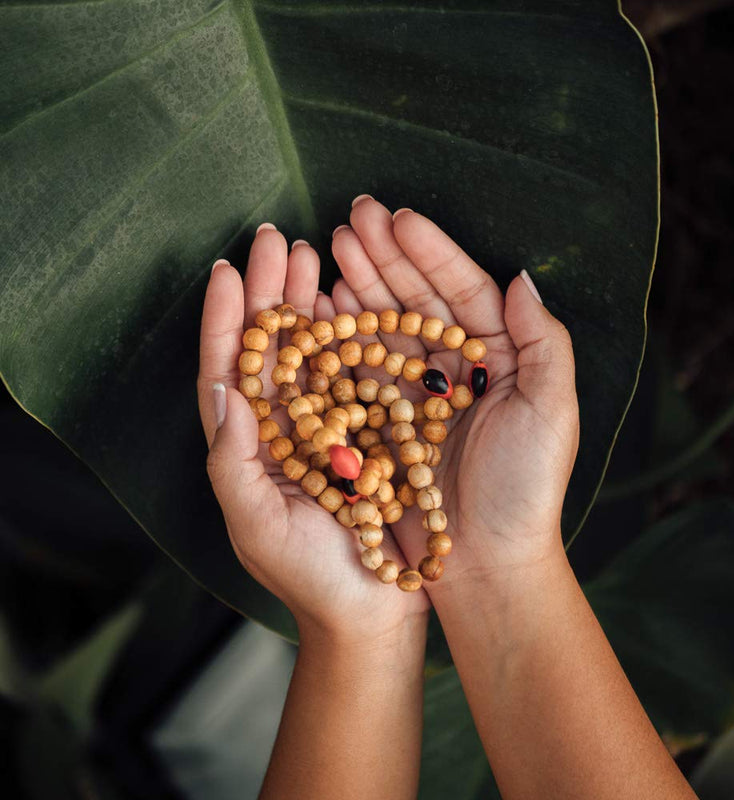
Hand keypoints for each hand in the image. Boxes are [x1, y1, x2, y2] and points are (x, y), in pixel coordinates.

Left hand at [197, 226, 428, 642]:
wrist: (372, 613)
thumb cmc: (309, 579)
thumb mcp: (257, 525)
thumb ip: (230, 462)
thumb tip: (220, 389)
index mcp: (248, 447)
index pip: (229, 372)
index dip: (227, 320)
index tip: (229, 270)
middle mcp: (285, 429)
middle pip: (271, 349)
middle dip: (269, 292)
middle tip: (277, 239)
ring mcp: (328, 426)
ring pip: (313, 353)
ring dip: (310, 302)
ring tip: (314, 255)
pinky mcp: (370, 431)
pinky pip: (358, 376)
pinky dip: (354, 337)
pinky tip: (355, 301)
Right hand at [328, 197, 579, 584]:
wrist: (486, 564)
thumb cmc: (525, 490)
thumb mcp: (553, 412)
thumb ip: (544, 342)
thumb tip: (522, 277)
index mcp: (499, 359)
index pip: (463, 291)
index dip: (431, 252)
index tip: (399, 218)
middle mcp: (456, 370)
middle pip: (418, 300)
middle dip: (386, 256)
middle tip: (353, 215)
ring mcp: (416, 395)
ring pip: (385, 328)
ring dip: (360, 286)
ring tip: (332, 246)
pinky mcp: (384, 423)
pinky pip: (361, 371)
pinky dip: (342, 338)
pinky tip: (322, 304)